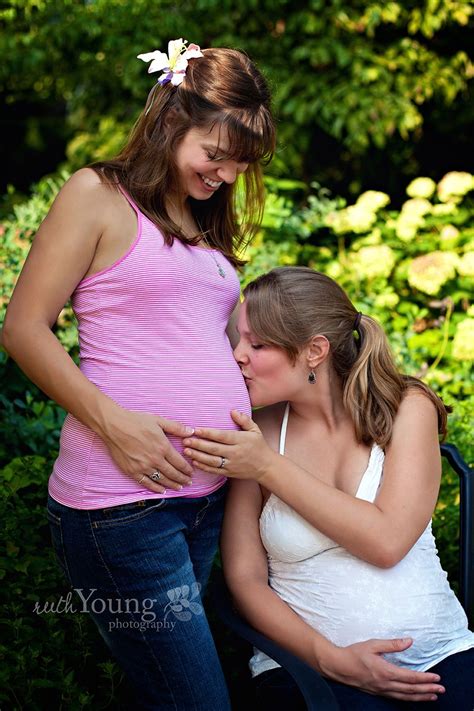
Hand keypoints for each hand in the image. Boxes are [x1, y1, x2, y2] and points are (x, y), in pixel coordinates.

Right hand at [101, 407, 194, 491]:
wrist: (114, 426)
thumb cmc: (136, 421)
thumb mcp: (158, 420)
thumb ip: (176, 427)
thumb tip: (191, 431)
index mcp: (163, 447)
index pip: (180, 463)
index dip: (187, 469)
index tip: (192, 472)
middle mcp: (155, 459)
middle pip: (173, 473)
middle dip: (182, 479)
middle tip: (189, 483)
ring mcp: (143, 467)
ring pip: (162, 480)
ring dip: (172, 485)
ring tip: (179, 488)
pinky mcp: (132, 471)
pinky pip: (146, 483)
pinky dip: (155, 488)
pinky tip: (162, 490)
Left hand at [182, 410, 274, 480]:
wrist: (266, 467)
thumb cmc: (259, 446)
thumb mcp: (255, 430)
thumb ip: (244, 420)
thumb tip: (233, 411)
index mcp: (240, 440)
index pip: (222, 436)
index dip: (208, 433)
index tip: (196, 430)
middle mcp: (235, 453)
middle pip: (214, 449)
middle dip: (198, 444)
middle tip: (186, 440)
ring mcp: (231, 464)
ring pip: (212, 461)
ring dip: (198, 456)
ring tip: (186, 450)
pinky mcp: (229, 473)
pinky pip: (214, 470)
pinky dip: (203, 467)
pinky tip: (194, 461)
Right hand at [321, 638, 444, 701]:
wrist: (339, 666)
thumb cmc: (354, 653)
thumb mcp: (373, 644)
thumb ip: (392, 644)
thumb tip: (409, 641)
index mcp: (386, 671)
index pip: (410, 677)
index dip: (425, 678)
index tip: (437, 678)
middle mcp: (386, 684)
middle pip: (411, 689)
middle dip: (428, 689)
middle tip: (441, 689)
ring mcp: (382, 690)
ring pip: (406, 696)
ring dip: (421, 696)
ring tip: (433, 696)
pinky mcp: (378, 692)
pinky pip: (398, 698)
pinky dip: (409, 698)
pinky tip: (414, 697)